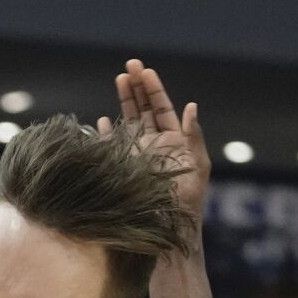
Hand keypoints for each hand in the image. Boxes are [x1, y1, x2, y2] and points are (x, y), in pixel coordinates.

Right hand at [99, 59, 209, 228]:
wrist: (169, 232)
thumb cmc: (188, 204)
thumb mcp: (196, 168)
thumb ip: (194, 136)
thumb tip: (192, 105)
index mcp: (175, 143)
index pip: (162, 109)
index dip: (154, 89)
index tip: (145, 71)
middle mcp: (155, 146)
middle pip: (144, 110)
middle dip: (137, 87)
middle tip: (129, 66)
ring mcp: (138, 157)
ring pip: (129, 122)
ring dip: (124, 101)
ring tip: (119, 79)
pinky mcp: (124, 170)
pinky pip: (113, 147)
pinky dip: (106, 134)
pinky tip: (101, 120)